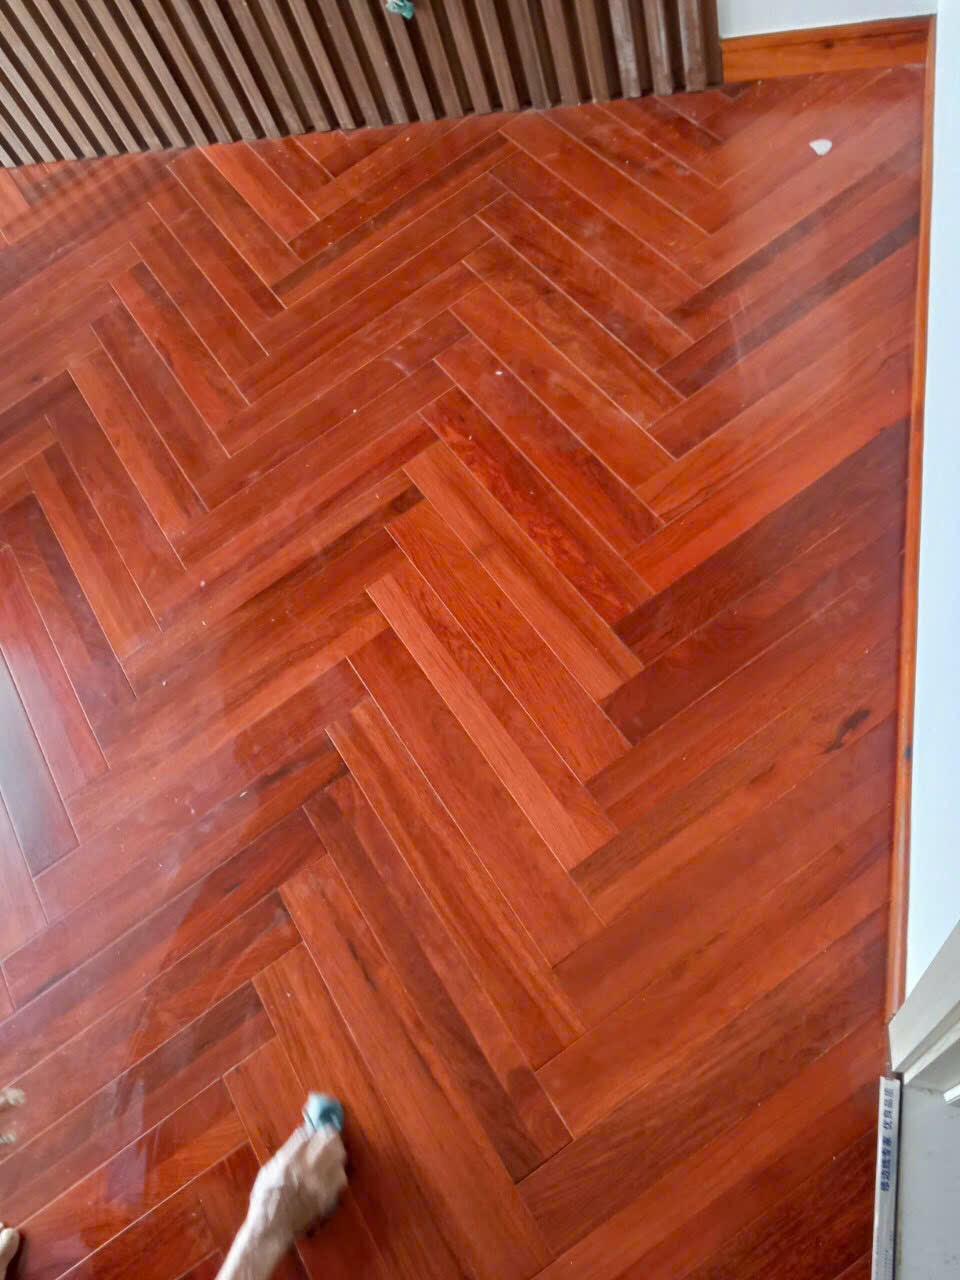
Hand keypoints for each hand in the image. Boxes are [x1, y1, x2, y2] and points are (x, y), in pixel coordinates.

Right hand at [246, 1125, 347, 1242]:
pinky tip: (330, 1172)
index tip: (319, 1126)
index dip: (317, 1127)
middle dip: (330, 1135)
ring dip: (336, 1152)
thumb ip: (288, 1150)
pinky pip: (341, 1177)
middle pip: (330, 1141)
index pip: (310, 1134)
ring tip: (330, 1153)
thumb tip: (304, 1131)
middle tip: (328, 1136)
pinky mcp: (327, 1199)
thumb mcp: (269, 1169)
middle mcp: (307, 1171)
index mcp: (289, 1162)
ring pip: (339, 1157)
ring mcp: (320, 1186)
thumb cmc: (265, 1198)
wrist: (271, 1230)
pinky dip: (337, 1171)